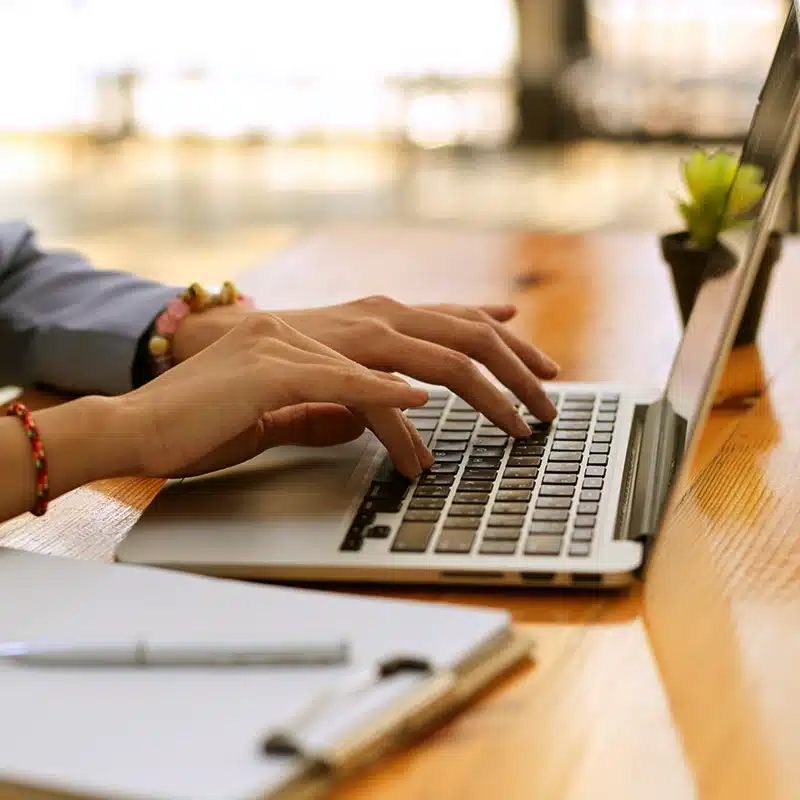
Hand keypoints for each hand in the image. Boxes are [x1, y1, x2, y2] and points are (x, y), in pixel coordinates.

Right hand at [172, 297, 558, 436]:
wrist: (145, 418)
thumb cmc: (215, 415)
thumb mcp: (292, 410)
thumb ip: (338, 407)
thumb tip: (380, 418)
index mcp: (336, 332)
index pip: (426, 322)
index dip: (482, 328)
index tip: (526, 344)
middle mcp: (329, 326)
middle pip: (438, 332)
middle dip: (504, 362)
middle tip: (548, 392)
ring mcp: (302, 344)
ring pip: (407, 354)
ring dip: (472, 388)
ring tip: (516, 420)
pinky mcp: (272, 374)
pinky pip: (342, 381)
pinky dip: (386, 395)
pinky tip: (423, 405)